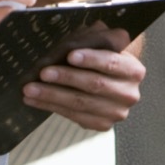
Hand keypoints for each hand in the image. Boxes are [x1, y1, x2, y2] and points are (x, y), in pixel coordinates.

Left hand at [22, 44, 146, 130]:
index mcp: (133, 70)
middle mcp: (129, 93)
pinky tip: (36, 100)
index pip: (112, 63)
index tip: (70, 55)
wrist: (111, 81)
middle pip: (95, 85)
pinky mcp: (102, 125)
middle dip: (66, 78)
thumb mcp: (104, 44)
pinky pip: (73, 116)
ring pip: (80, 103)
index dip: (91, 59)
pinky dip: (51, 107)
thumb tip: (69, 41)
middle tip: (44, 72)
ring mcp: (117, 112)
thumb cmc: (103, 58)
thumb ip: (94, 39)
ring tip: (31, 88)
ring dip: (52, 95)